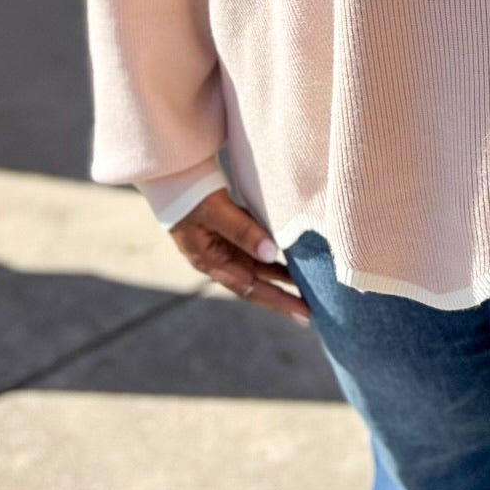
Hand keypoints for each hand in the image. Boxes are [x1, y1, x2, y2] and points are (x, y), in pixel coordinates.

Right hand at [169, 188, 311, 326]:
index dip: (279, 302)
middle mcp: (220, 260)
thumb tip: (271, 254)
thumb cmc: (190, 195)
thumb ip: (242, 231)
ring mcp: (225, 248)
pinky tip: (296, 257)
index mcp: (211, 262)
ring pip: (260, 267)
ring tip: (312, 284)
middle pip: (258, 284)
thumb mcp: (215, 212)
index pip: (251, 289)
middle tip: (315, 309)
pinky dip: (276, 255)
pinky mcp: (231, 234)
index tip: (305, 314)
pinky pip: (258, 249)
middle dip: (286, 297)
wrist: (174, 176)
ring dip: (283, 276)